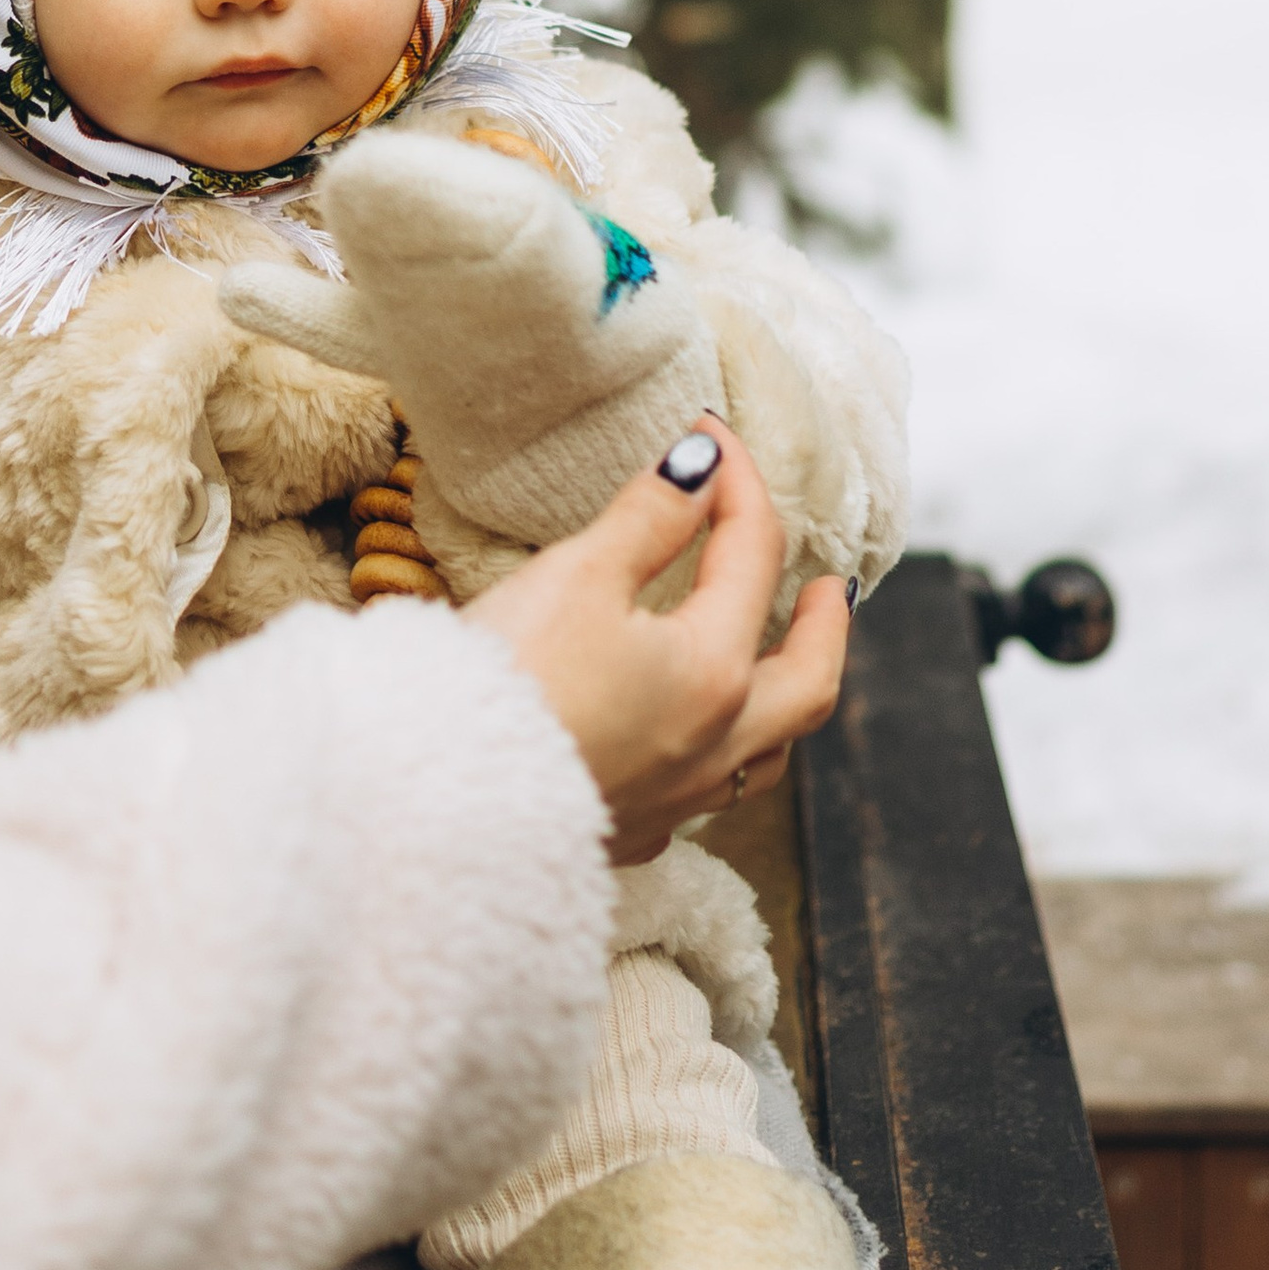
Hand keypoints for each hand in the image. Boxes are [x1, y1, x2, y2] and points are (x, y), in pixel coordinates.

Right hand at [463, 418, 850, 864]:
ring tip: (772, 669)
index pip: (750, 556)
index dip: (736, 484)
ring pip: (762, 756)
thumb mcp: (577, 577)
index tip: (711, 436)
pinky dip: (714, 764)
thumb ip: (648, 520)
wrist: (438, 803)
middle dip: (826, 630)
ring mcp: (674, 800)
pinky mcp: (626, 833)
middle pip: (806, 685)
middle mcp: (713, 745)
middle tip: (830, 591)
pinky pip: (699, 802)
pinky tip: (682, 749)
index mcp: (713, 670)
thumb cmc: (509, 681)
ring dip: (781, 706)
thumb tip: (698, 468)